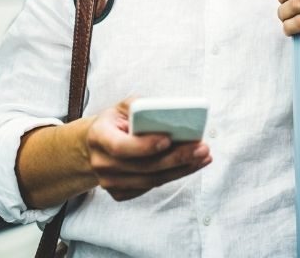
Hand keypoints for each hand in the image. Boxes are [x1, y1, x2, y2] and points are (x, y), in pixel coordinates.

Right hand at [84, 99, 211, 201]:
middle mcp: (101, 163)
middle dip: (175, 157)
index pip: (121, 147)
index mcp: (99, 137)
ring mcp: (110, 182)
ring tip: (203, 156)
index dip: (144, 146)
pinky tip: (192, 164)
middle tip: (201, 148)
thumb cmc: (116, 121)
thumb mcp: (123, 107)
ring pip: (151, 180)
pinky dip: (174, 175)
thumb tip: (168, 112)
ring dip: (181, 169)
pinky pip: (151, 187)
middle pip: (143, 167)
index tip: (169, 139)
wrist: (96, 145)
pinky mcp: (120, 193)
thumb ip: (141, 106)